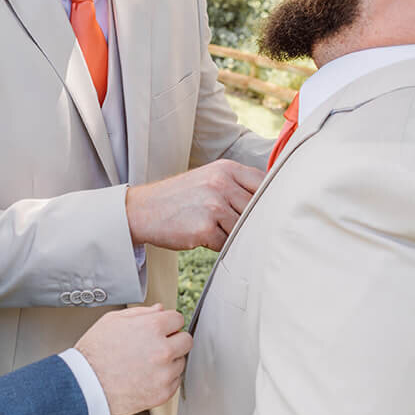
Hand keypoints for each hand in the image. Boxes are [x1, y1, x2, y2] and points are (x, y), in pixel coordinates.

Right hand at [75, 305, 190, 414]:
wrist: (85, 386)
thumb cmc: (93, 354)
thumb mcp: (112, 321)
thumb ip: (140, 313)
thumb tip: (158, 310)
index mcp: (152, 328)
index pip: (178, 319)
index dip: (167, 323)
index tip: (162, 329)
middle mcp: (163, 350)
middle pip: (186, 340)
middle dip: (174, 340)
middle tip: (157, 346)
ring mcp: (165, 373)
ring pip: (181, 362)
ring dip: (169, 361)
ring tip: (145, 363)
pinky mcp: (163, 392)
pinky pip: (175, 381)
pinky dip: (164, 379)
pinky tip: (145, 376)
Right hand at [125, 160, 262, 251]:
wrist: (142, 210)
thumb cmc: (180, 198)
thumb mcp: (209, 178)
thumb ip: (237, 185)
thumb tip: (272, 203)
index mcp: (226, 169)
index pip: (264, 184)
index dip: (269, 200)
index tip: (267, 212)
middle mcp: (222, 183)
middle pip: (257, 209)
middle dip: (250, 222)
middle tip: (236, 226)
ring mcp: (214, 206)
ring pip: (243, 228)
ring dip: (233, 235)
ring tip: (215, 230)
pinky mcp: (204, 229)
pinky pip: (226, 244)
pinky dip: (218, 246)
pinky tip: (203, 237)